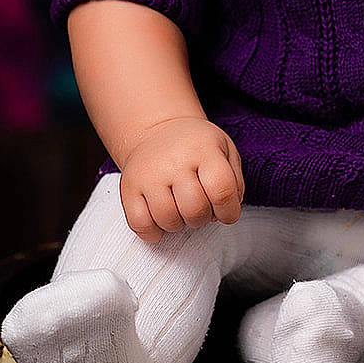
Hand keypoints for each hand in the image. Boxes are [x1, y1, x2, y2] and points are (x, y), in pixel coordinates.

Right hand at [118, 117, 245, 243]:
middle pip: (194, 209)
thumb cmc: (197, 147)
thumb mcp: (225, 151)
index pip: (222, 190)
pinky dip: (153, 232)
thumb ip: (235, 181)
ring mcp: (149, 174)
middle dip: (203, 218)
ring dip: (179, 225)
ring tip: (181, 210)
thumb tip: (229, 209)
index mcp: (203, 149)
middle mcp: (174, 160)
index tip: (227, 213)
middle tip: (201, 209)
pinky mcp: (128, 188)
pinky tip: (160, 220)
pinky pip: (139, 224)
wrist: (158, 130)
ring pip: (167, 220)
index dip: (229, 211)